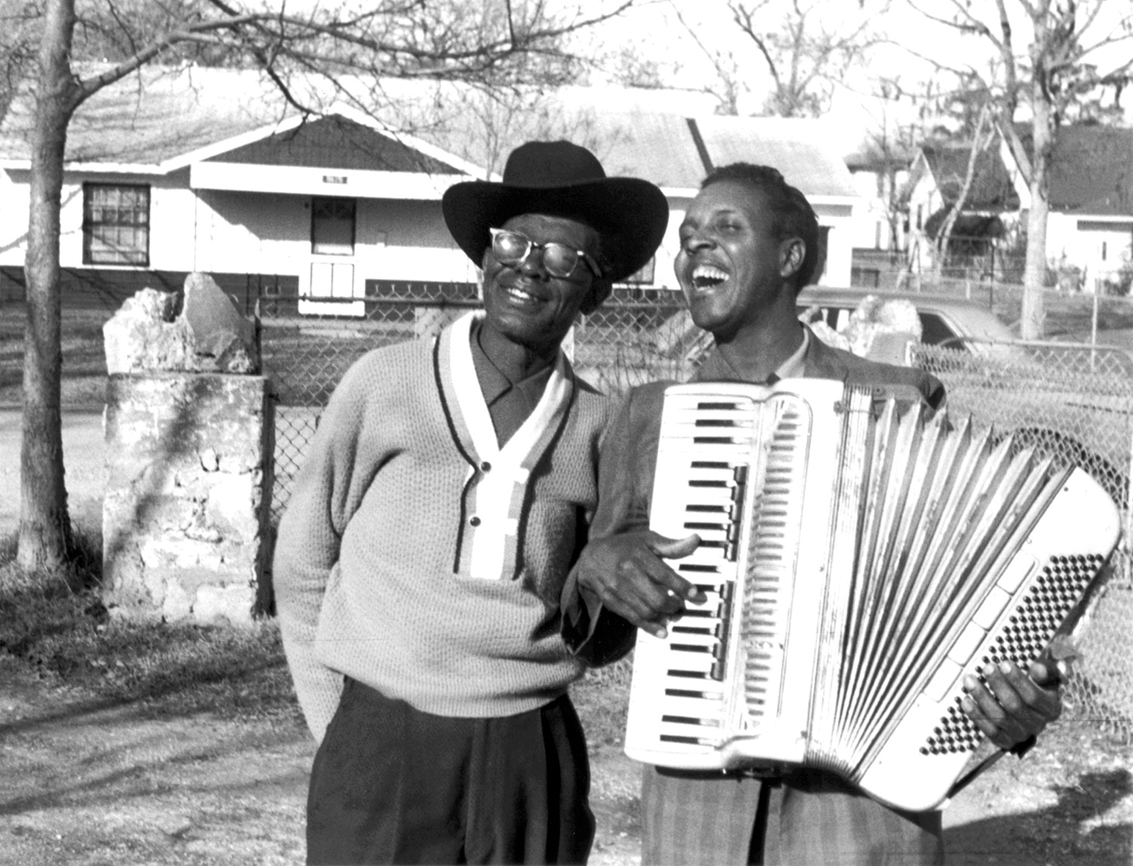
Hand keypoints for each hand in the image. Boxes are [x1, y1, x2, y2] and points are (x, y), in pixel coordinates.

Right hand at [575, 530, 704, 637]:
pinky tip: (662, 631)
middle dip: (675, 605)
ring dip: (665, 616)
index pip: (665, 575)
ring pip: (647, 611)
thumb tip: (695, 540)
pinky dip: (650, 627)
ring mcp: (618, 590)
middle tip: (682, 604)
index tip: (696, 594)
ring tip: (674, 613)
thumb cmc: (623, 547)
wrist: (591, 557)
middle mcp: (628, 573)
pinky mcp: (612, 602)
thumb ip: (671, 545)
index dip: (682, 587)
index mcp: (638, 556)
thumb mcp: (647, 540)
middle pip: (657, 598)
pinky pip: (633, 619)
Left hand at [960, 659, 1062, 750]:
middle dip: (998, 685)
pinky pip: (990, 731)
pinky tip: (966, 701)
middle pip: (1015, 706)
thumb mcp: (1045, 675)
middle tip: (987, 668)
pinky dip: (976, 715)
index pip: (1034, 697)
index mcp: (1051, 709)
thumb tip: (1038, 669)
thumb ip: (1045, 670)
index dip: (1018, 680)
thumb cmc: (1035, 684)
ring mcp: (1021, 735)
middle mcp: (1038, 725)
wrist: (1026, 703)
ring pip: (1000, 718)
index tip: (1004, 663)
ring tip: (970, 680)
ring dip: (982, 698)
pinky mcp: (1005, 741)